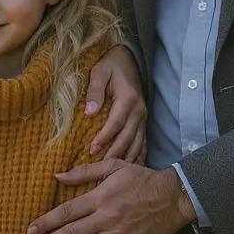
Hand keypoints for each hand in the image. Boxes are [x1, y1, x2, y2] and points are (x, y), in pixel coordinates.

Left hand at [26, 161, 194, 233]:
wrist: (174, 195)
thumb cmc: (141, 178)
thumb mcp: (113, 166)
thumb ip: (84, 171)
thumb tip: (58, 175)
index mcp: (100, 196)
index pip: (67, 211)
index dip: (47, 221)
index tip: (31, 230)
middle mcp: (107, 216)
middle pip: (72, 232)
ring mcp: (120, 233)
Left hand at [86, 45, 145, 161]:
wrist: (129, 59)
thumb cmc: (111, 65)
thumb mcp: (100, 72)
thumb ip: (95, 90)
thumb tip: (90, 111)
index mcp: (128, 99)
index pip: (115, 123)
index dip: (104, 137)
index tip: (91, 150)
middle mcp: (139, 111)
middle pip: (127, 137)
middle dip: (113, 153)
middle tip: (99, 168)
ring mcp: (143, 117)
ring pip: (136, 143)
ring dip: (125, 158)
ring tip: (112, 174)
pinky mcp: (143, 121)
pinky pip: (142, 142)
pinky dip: (136, 155)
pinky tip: (130, 168)